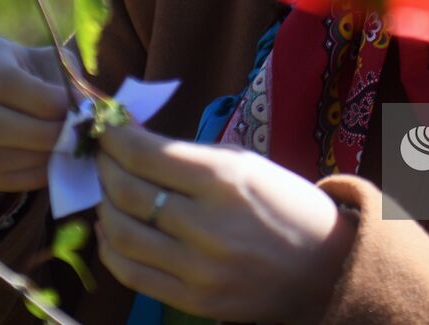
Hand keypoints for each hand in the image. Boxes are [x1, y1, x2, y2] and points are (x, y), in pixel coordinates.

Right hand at [0, 34, 78, 194]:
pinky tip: (54, 166)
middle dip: (39, 134)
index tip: (76, 108)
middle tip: (74, 136)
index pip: (3, 81)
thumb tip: (87, 109)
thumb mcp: (51, 62)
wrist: (3, 94)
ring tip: (67, 150)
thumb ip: (69, 81)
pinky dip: (29, 176)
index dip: (43, 99)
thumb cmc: (35, 72)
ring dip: (35, 158)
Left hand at [94, 124, 355, 323]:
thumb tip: (131, 133)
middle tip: (101, 156)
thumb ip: (187, 153)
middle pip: (127, 192)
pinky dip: (111, 248)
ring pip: (121, 234)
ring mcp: (199, 268)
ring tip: (107, 191)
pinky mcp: (194, 300)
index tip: (104, 128)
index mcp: (226, 179)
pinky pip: (131, 273)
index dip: (113, 138)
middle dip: (104, 167)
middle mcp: (208, 224)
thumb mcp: (246, 163)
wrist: (327, 268)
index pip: (146, 155)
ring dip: (103, 206)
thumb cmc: (286, 204)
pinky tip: (113, 228)